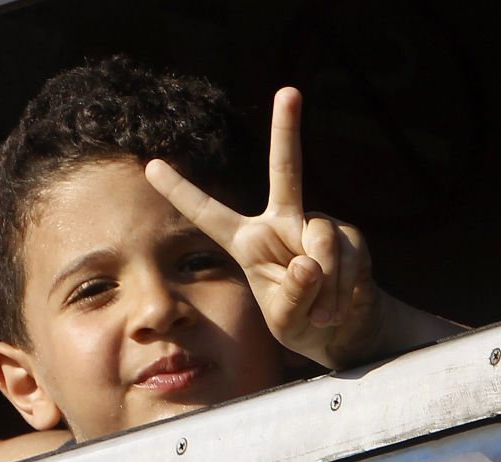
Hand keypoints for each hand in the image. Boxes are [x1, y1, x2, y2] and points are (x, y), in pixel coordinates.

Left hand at [145, 87, 384, 368]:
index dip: (181, 191)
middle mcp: (282, 222)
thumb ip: (290, 294)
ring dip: (323, 284)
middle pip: (286, 170)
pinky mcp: (349, 236)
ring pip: (319, 240)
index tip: (151, 165)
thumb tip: (308, 261)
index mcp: (248, 241)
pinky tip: (340, 305)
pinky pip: (344, 256)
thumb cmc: (302, 323)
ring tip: (323, 313)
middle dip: (287, 130)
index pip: (208, 213)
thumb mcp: (286, 319)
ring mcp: (318, 226)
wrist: (345, 331)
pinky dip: (342, 288)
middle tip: (289, 91)